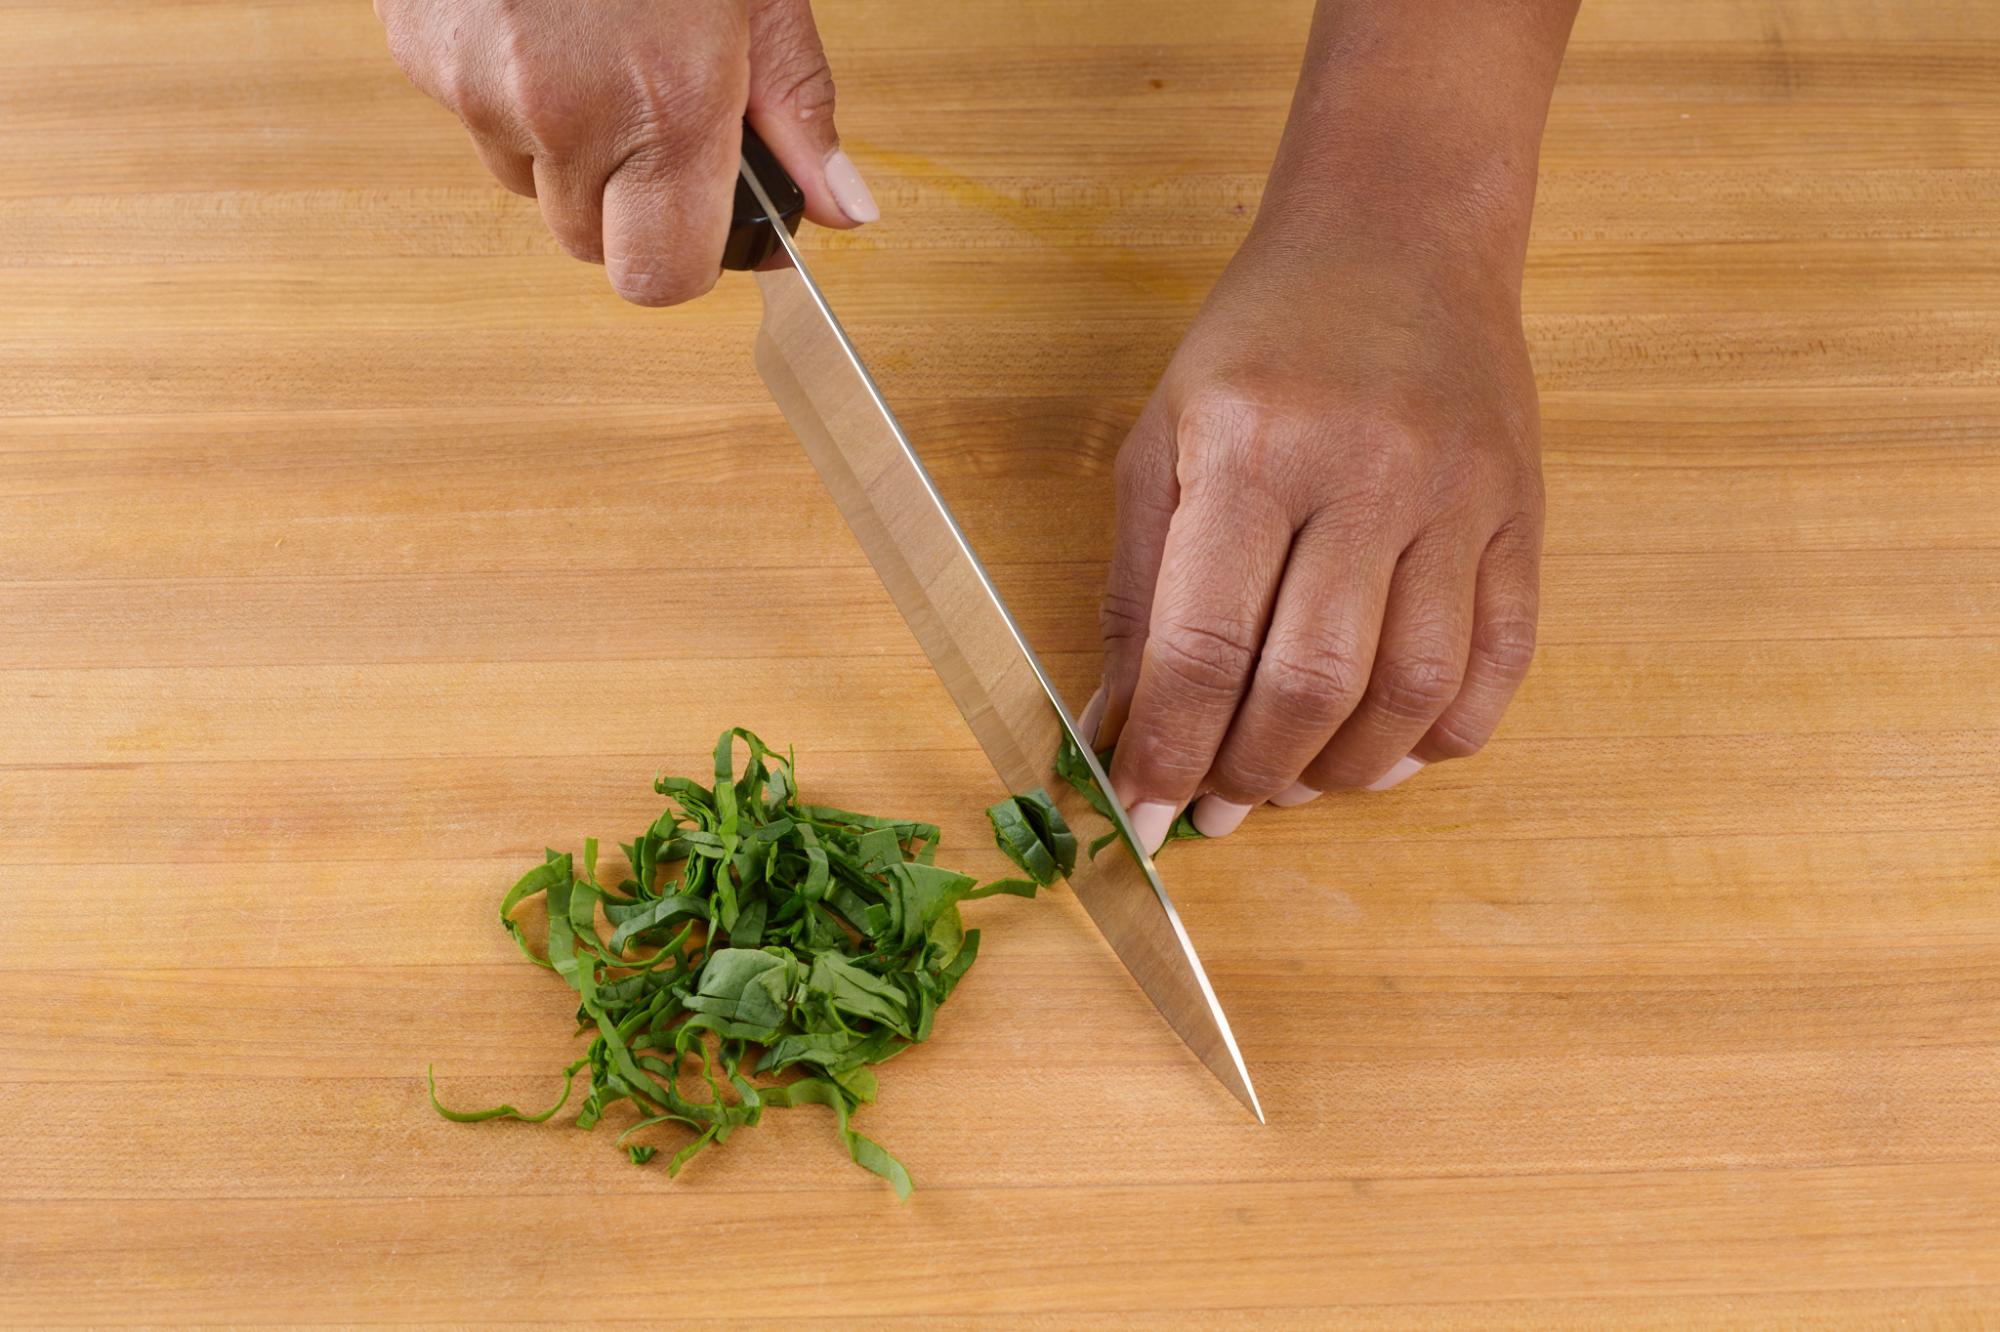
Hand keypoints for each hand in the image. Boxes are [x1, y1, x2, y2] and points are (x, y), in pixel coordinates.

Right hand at [375, 0, 876, 305]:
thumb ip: (798, 107)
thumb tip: (842, 209)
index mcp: (662, 104)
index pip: (662, 279)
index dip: (690, 258)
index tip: (713, 216)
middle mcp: (561, 112)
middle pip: (590, 245)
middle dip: (629, 204)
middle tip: (658, 115)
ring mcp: (474, 86)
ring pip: (528, 182)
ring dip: (568, 148)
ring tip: (597, 47)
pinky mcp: (418, 52)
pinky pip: (473, 118)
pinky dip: (512, 92)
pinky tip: (543, 19)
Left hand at [1089, 212, 1544, 851]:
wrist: (1398, 236)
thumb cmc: (1260, 345)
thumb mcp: (1160, 440)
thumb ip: (1137, 588)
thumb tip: (1118, 724)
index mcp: (1253, 450)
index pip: (1205, 644)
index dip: (1167, 749)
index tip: (1142, 812)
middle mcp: (1366, 473)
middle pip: (1312, 682)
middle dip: (1253, 773)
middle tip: (1219, 808)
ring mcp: (1459, 495)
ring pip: (1414, 688)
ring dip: (1346, 770)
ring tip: (1296, 782)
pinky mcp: (1523, 513)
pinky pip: (1501, 661)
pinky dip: (1441, 734)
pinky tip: (1388, 749)